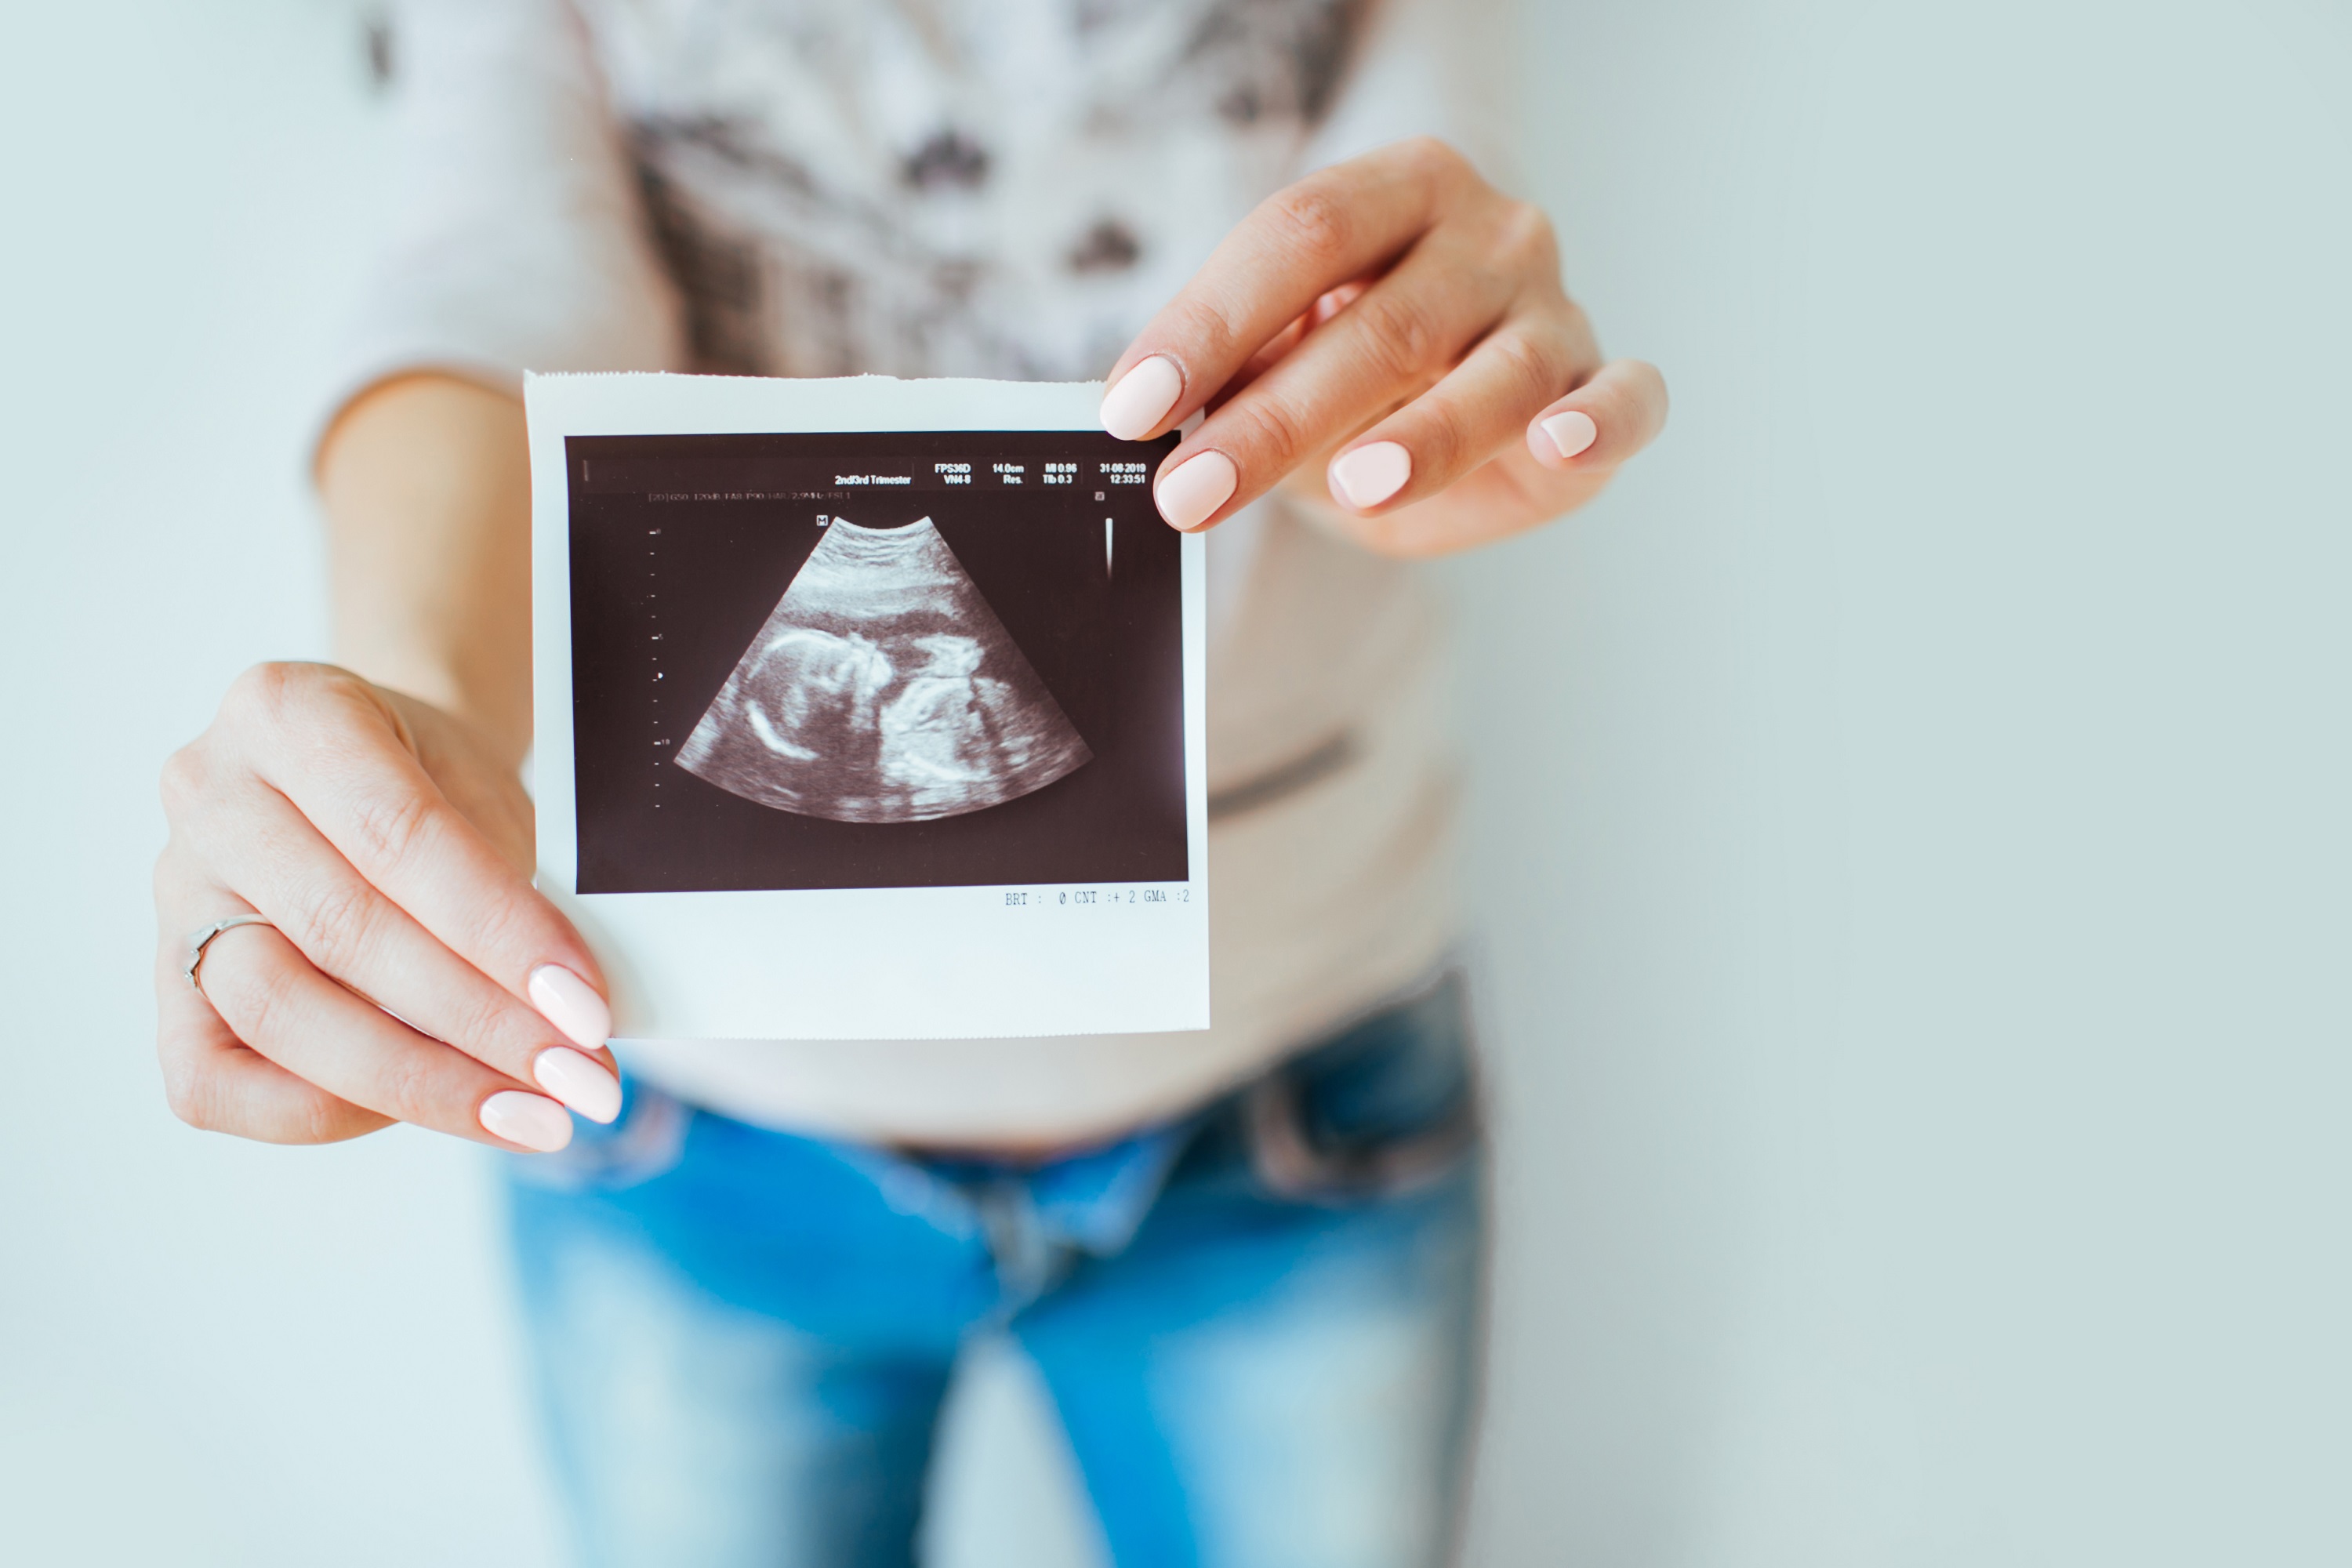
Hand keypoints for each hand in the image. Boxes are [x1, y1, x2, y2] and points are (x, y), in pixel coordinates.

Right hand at [153, 663, 620, 1150]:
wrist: (369, 766)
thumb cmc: (433, 784)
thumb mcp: (482, 791)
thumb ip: (506, 885)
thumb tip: (567, 1012)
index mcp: (288, 710)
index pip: (399, 836)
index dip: (500, 934)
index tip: (585, 1006)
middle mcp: (210, 795)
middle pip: (342, 932)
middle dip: (479, 1022)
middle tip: (577, 1078)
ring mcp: (176, 890)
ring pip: (279, 1013)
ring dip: (421, 1081)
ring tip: (529, 1111)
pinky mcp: (167, 979)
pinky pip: (214, 1084)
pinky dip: (325, 1114)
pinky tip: (425, 1112)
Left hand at [1098, 137, 1667, 556]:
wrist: (1452, 406)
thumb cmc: (1355, 373)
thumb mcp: (1282, 359)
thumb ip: (1236, 373)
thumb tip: (1145, 417)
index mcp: (1399, 188)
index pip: (1299, 234)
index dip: (1210, 323)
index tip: (1134, 409)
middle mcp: (1490, 234)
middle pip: (1381, 321)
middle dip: (1275, 419)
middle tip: (1191, 491)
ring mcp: (1554, 308)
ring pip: (1497, 373)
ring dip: (1425, 435)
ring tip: (1357, 485)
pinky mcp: (1602, 385)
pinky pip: (1625, 397)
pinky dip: (1600, 421)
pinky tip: (1562, 442)